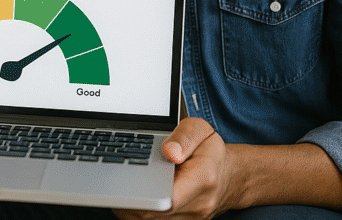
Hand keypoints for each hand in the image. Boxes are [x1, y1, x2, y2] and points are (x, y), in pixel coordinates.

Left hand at [114, 118, 234, 219]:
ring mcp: (191, 218)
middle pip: (156, 215)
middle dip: (130, 204)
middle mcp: (198, 204)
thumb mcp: (201, 130)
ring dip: (132, 210)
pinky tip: (132, 200)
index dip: (144, 197)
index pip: (170, 198)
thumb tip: (169, 152)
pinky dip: (141, 213)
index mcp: (203, 178)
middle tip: (112, 189)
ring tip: (119, 193)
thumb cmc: (211, 151)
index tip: (126, 188)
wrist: (230, 176)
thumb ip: (184, 137)